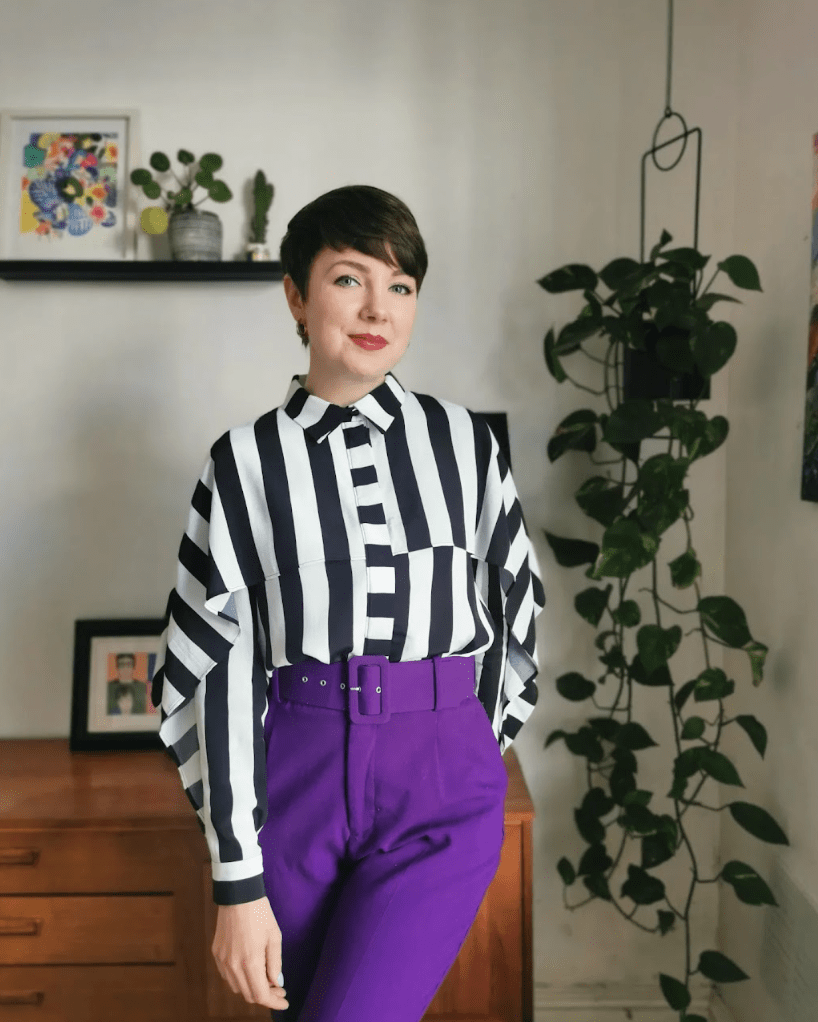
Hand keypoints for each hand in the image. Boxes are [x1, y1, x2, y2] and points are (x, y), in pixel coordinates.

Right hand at [211, 896, 288, 1010]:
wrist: (238, 895)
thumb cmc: (260, 914)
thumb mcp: (274, 937)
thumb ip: (275, 963)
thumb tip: (276, 983)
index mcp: (250, 962)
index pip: (261, 995)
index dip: (274, 1002)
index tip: (285, 1002)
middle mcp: (233, 965)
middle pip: (248, 995)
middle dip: (266, 996)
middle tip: (279, 989)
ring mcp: (222, 960)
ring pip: (237, 988)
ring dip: (252, 988)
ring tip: (266, 978)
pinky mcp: (216, 954)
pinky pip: (228, 976)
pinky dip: (240, 979)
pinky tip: (251, 970)